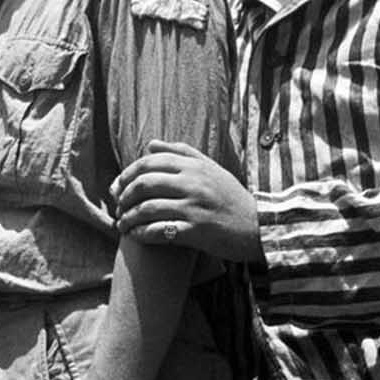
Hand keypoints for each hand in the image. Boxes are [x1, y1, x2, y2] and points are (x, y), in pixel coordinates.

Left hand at [110, 139, 263, 264]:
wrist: (261, 227)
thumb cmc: (232, 197)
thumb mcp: (211, 168)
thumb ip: (181, 152)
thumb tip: (151, 143)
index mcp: (194, 166)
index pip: (149, 162)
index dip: (127, 174)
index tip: (118, 187)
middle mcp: (193, 183)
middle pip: (144, 183)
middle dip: (124, 196)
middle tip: (117, 206)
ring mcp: (194, 207)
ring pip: (148, 208)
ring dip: (128, 217)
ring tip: (122, 224)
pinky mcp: (197, 231)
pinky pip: (160, 230)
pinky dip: (142, 233)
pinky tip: (135, 236)